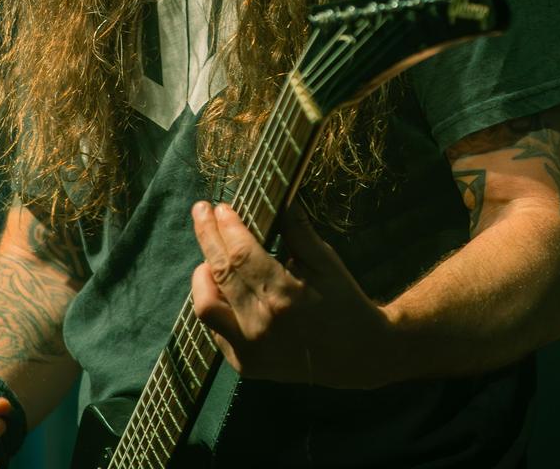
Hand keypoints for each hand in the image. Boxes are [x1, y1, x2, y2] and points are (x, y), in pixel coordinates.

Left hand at [188, 201, 394, 388]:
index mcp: (284, 295)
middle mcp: (261, 325)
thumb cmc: (343, 301)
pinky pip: (214, 330)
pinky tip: (222, 287)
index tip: (221, 206)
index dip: (227, 227)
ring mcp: (250, 349)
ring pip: (205, 305)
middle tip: (202, 211)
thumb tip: (280, 195)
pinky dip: (214, 303)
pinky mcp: (245, 365)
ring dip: (203, 275)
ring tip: (211, 256)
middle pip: (219, 272)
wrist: (357, 355)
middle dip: (207, 236)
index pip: (240, 254)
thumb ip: (297, 230)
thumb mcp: (326, 261)